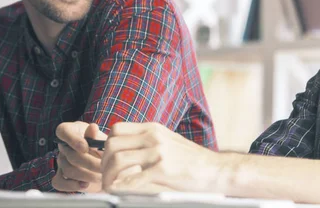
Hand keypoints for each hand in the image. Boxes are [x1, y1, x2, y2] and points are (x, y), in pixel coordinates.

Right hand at [52, 121, 106, 192]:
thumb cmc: (101, 146)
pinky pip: (59, 183)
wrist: (104, 163)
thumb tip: (93, 127)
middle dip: (89, 163)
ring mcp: (61, 161)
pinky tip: (85, 185)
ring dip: (86, 175)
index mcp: (71, 131)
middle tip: (102, 167)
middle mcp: (64, 146)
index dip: (73, 140)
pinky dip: (72, 186)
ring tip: (100, 177)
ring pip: (68, 170)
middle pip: (70, 155)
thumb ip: (95, 135)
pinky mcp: (61, 176)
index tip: (85, 148)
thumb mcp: (101, 138)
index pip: (63, 131)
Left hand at [101, 122, 218, 192]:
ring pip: (118, 160)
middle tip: (106, 176)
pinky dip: (121, 186)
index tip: (108, 160)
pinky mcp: (163, 169)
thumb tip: (124, 148)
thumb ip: (147, 142)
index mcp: (152, 128)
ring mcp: (158, 152)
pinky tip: (119, 191)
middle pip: (112, 144)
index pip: (116, 129)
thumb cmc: (191, 160)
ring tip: (110, 186)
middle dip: (103, 163)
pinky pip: (133, 178)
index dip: (106, 145)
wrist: (215, 169)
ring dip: (108, 176)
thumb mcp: (167, 141)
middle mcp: (153, 136)